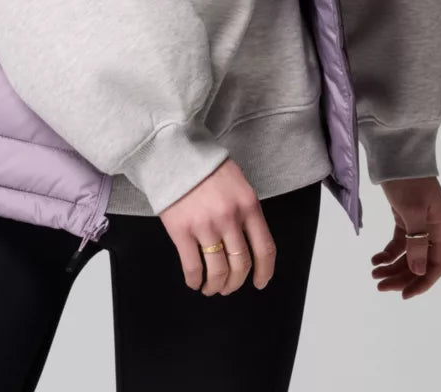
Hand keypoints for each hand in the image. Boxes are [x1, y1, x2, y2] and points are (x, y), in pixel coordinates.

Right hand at [158, 158, 276, 295]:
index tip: (260, 283)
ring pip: (218, 271)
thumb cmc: (207, 168)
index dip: (264, 272)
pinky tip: (194, 282)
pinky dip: (195, 281)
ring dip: (216, 286)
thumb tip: (249, 245)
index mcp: (248, 205)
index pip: (265, 248)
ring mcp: (205, 225)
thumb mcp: (238, 185)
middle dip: (236, 282)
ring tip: (211, 287)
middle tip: (229, 286)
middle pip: (241, 265)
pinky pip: (193, 267)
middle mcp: (229, 218)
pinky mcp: (181, 230)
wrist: (175, 153)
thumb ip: (246, 212)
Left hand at [370, 175, 440, 298]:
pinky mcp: (406, 218)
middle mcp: (435, 228)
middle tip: (380, 286)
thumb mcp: (412, 211)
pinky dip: (388, 253)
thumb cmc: (407, 179)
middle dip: (402, 277)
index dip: (423, 282)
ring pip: (409, 255)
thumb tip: (419, 272)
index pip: (438, 265)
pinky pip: (400, 243)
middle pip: (421, 263)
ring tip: (374, 275)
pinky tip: (375, 259)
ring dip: (393, 267)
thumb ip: (417, 242)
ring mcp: (420, 223)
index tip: (405, 295)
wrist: (395, 152)